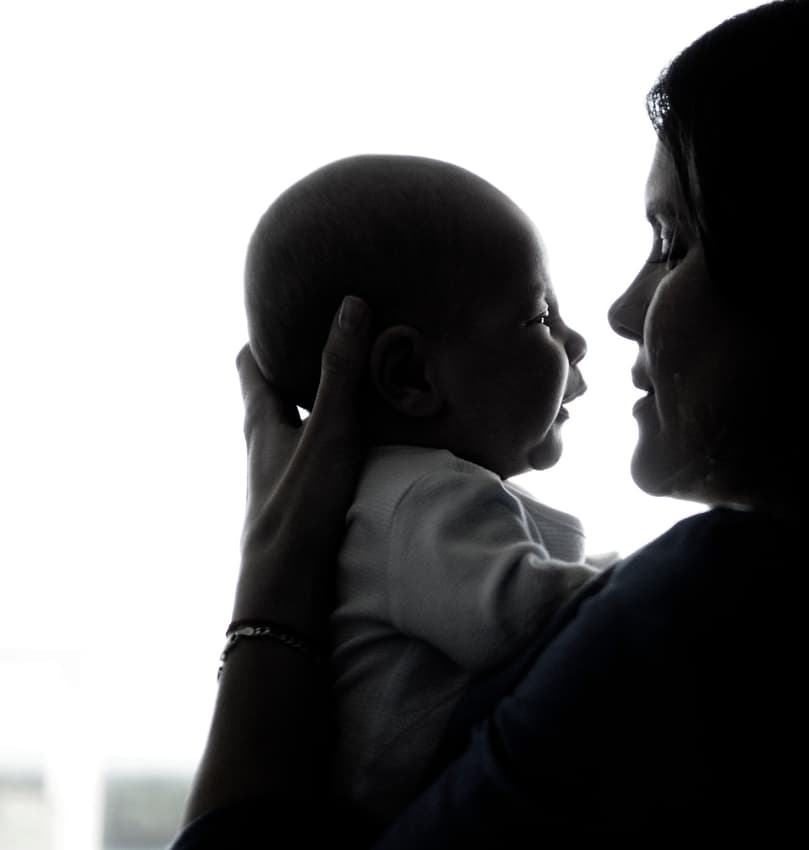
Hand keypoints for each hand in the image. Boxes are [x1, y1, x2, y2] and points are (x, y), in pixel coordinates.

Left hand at [232, 295, 372, 637]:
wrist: (285, 593)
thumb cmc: (301, 508)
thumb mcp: (329, 432)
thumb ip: (341, 372)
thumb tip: (350, 304)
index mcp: (261, 422)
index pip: (249, 365)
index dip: (264, 336)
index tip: (289, 312)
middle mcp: (264, 448)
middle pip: (273, 397)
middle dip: (296, 371)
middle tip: (334, 344)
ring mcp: (280, 481)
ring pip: (296, 433)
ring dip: (319, 412)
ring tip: (357, 392)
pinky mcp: (300, 508)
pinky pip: (315, 464)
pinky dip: (334, 448)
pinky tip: (364, 451)